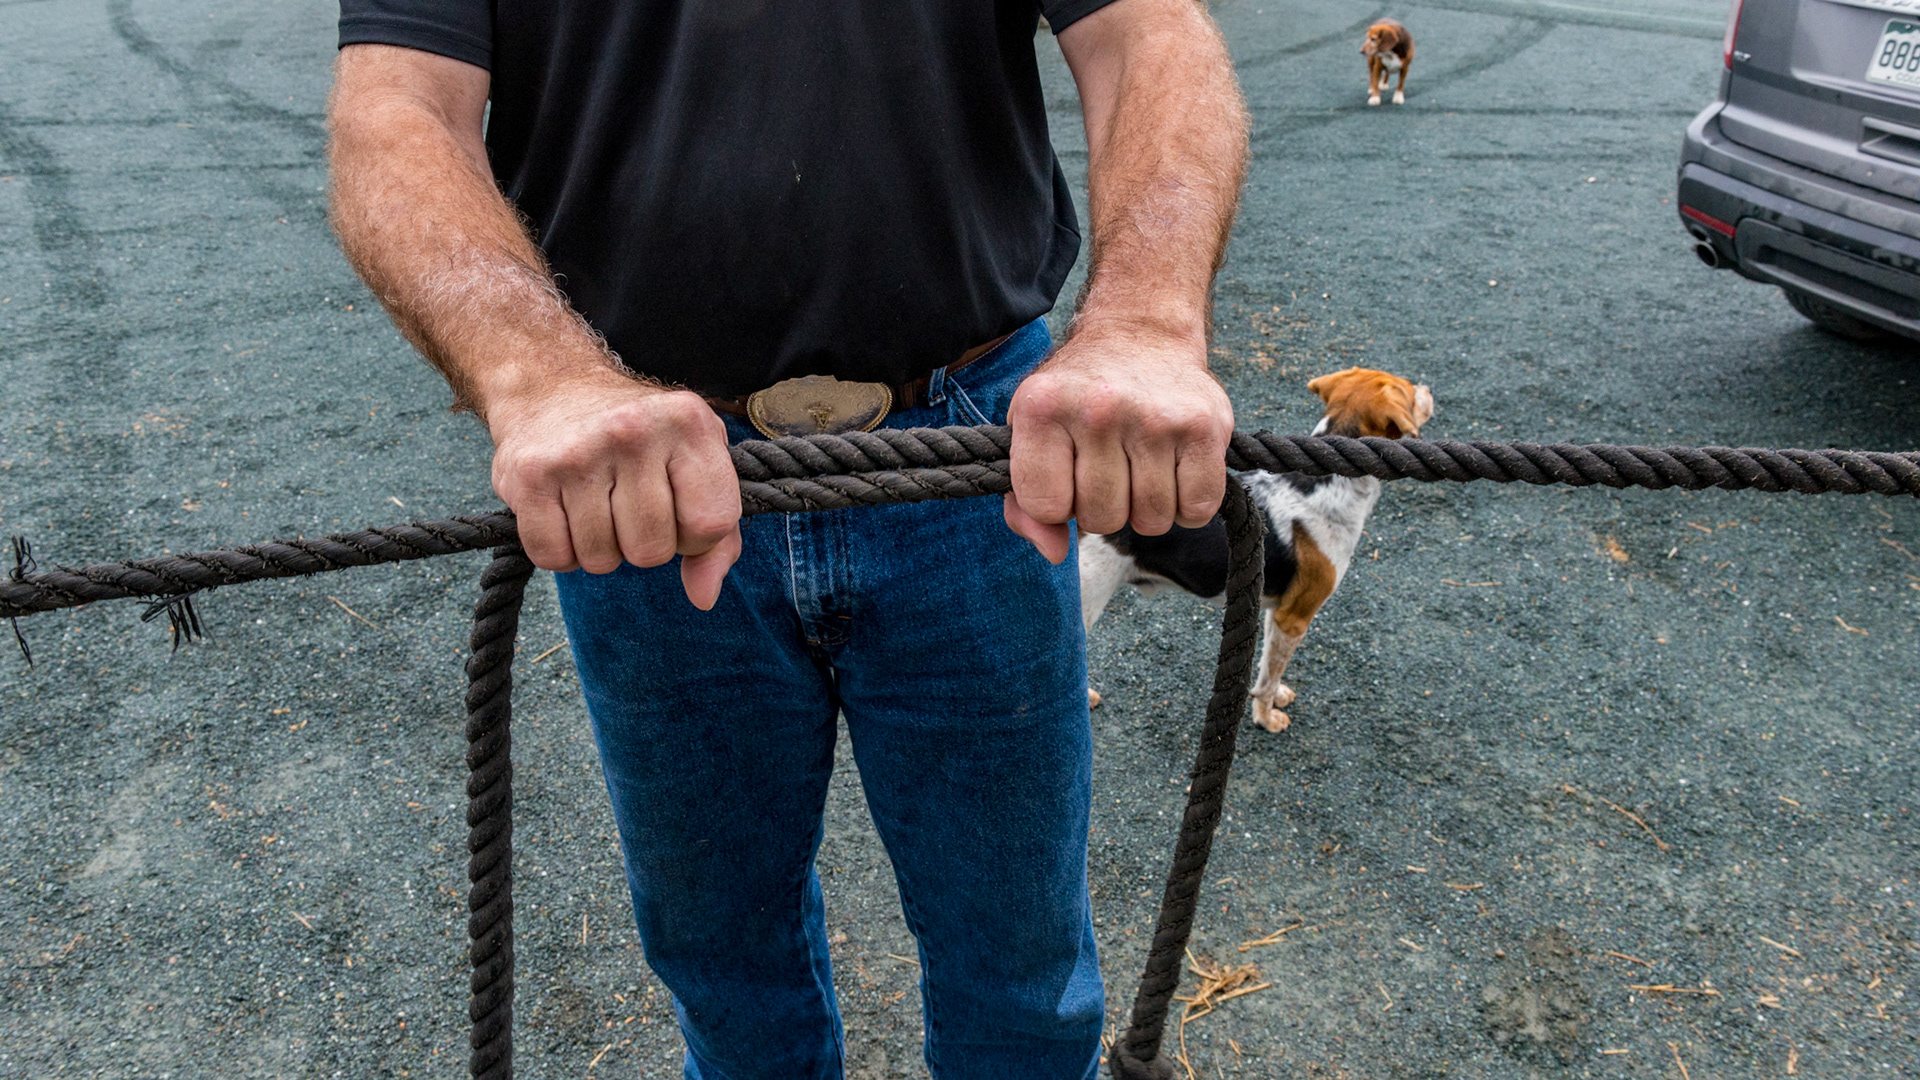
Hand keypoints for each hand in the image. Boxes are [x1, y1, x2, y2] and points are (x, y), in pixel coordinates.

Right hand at [485, 368, 741, 608]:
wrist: (552, 385)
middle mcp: (634, 430)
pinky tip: (563, 512)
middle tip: (626, 504)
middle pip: (652, 551)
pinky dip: (559, 551)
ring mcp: (578, 451)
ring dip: (599, 548)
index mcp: (688, 424)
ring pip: (601, 560)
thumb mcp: (694, 462)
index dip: (693, 537)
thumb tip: (704, 597)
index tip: (675, 510)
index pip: (711, 524)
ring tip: (594, 503)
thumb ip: (717, 534)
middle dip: (641, 544)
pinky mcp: (529, 474)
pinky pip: (553, 557)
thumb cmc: (638, 436)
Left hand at [1004, 325, 1233, 563]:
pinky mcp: (1205, 426)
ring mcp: (1156, 418)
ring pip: (1151, 521)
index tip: (1066, 475)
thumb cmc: (1079, 395)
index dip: (1057, 504)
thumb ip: (1025, 503)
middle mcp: (1099, 409)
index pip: (1045, 506)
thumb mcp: (1031, 433)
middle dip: (1105, 507)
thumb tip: (1055, 552)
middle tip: (1109, 468)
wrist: (1141, 334)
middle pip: (1102, 519)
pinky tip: (1174, 472)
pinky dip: (1187, 505)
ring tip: (1140, 466)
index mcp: (1042, 408)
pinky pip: (1197, 509)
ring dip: (1146, 508)